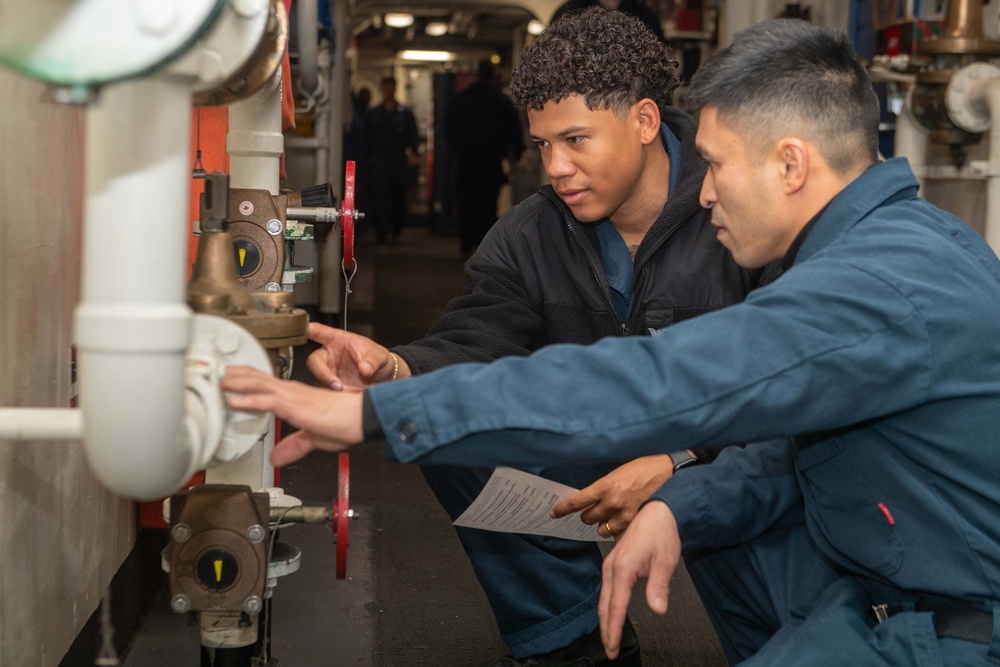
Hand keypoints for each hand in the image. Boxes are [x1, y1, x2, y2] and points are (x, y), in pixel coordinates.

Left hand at [222, 365, 365, 466]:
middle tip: (217, 372)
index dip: (247, 381)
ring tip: (218, 381)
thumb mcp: (314, 439)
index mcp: (297, 397)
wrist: (363, 417)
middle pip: (258, 378)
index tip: (230, 381)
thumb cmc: (347, 423)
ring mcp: (293, 397)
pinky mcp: (296, 406)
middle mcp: (293, 392)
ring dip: (236, 383)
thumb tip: (278, 457)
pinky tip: (234, 401)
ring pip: (259, 385)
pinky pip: (267, 401)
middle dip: (236, 375)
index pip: (266, 385)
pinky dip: (249, 400)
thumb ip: (294, 446)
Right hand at [306, 322, 407, 389]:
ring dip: (331, 388)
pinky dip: (335, 397)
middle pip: (313, 361)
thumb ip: (373, 361)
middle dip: (322, 374)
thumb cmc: (379, 360)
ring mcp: (328, 372)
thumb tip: (365, 368)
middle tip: (337, 385)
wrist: (384, 378)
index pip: (319, 332)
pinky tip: (348, 397)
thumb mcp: (380, 356)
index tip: (303, 329)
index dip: (308, 330)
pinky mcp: (330, 387)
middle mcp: (329, 356)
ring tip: (350, 392)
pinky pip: (325, 393)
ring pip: (318, 380)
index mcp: (337, 341)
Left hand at [550, 455, 673, 537]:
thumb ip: (604, 486)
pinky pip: (617, 534)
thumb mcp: (618, 472)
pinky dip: (617, 530)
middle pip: (587, 519)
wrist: (669, 472)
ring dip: (602, 524)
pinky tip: (622, 522)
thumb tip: (592, 497)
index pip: (576, 502)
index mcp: (605, 486)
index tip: (554, 513)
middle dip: (587, 516)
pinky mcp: (635, 523)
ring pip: (601, 529)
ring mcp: (624, 515)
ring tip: (610, 517)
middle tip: (592, 511)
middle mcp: (612, 502)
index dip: (562, 509)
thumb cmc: (645, 468)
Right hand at [599, 501, 680, 658]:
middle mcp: (611, 567)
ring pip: (604, 597)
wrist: (660, 510)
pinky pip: (607, 588)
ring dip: (605, 618)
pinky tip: (611, 611)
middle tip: (609, 650)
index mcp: (622, 569)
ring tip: (609, 636)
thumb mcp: (665, 561)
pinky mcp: (614, 561)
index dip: (613, 629)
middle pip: (604, 604)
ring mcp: (611, 563)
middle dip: (606, 629)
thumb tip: (657, 610)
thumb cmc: (663, 533)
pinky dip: (607, 604)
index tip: (611, 648)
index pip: (615, 607)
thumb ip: (658, 587)